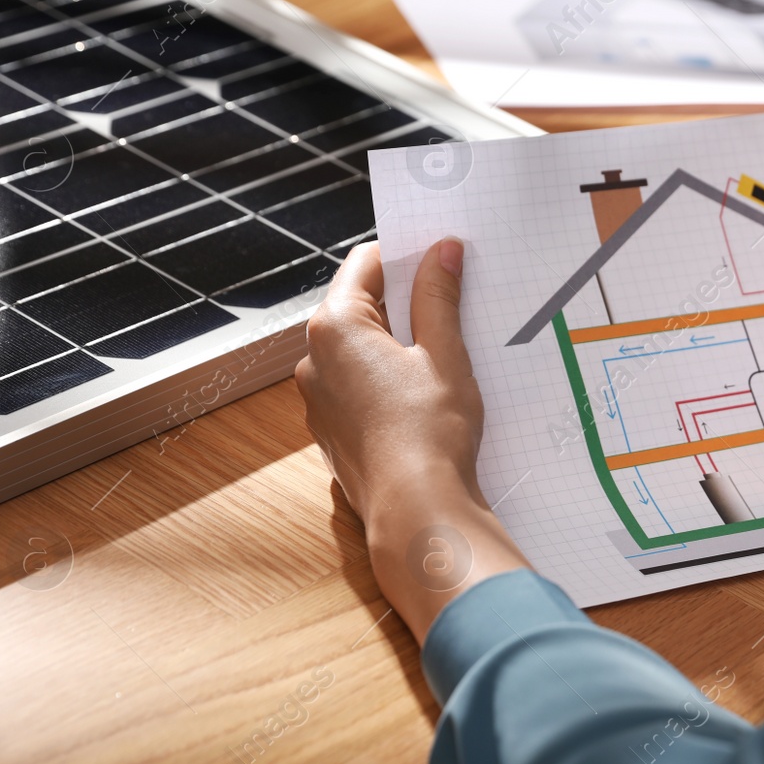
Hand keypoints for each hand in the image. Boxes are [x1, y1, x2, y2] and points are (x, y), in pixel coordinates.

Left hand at [294, 238, 525, 641]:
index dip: (406, 256)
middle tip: (451, 305)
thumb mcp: (444, 353)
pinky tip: (424, 397)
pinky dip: (386, 381)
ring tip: (444, 357)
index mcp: (335, 329)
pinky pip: (358, 388)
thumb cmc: (430, 432)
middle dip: (405, 302)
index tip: (439, 259)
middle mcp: (312, 361)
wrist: (416, 511)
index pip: (366, 264)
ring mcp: (318, 400)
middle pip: (360, 307)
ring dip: (397, 344)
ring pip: (359, 350)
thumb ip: (438, 295)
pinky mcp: (332, 431)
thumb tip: (441, 251)